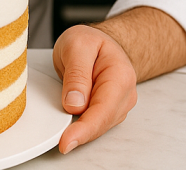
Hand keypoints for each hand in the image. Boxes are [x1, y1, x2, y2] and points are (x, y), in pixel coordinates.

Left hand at [51, 24, 137, 153]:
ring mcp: (118, 104)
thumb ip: (77, 73)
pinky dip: (82, 128)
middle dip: (81, 134)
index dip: (85, 129)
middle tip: (61, 144)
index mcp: (119, 76)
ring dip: (81, 131)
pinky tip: (70, 128)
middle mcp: (124, 94)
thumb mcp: (77, 45)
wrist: (98, 41)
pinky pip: (95, 124)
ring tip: (62, 131)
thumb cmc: (89, 42)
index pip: (103, 109)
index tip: (66, 141)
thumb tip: (75, 104)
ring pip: (99, 126)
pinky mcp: (109, 111)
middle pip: (102, 122)